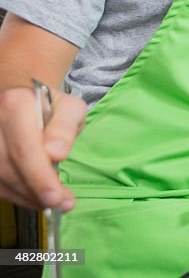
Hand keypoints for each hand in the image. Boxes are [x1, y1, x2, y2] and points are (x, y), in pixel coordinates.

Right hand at [0, 86, 85, 210]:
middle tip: (59, 203)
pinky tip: (36, 197)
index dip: (39, 175)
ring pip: (0, 178)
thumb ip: (65, 127)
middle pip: (9, 166)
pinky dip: (17, 194)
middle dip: (35, 190)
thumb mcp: (69, 108)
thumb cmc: (49, 106)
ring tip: (53, 201)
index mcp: (15, 104)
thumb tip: (56, 154)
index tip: (56, 196)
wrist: (20, 98)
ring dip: (27, 195)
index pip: (24, 147)